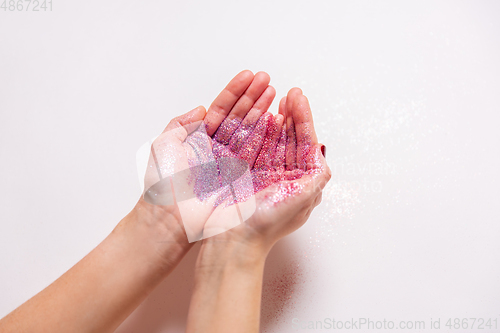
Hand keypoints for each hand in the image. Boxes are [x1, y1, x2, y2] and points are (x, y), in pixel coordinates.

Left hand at [141, 70, 275, 241]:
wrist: (171, 220)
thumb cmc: (164, 186)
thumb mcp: (165, 145)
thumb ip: (182, 124)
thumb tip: (201, 109)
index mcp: (200, 139)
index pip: (221, 109)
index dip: (235, 92)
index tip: (249, 76)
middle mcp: (218, 149)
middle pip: (239, 116)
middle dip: (253, 97)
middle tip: (267, 80)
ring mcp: (231, 163)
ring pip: (250, 131)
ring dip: (263, 111)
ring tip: (275, 93)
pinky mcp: (242, 178)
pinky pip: (257, 152)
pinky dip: (267, 135)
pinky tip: (276, 119)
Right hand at [202, 87, 330, 253]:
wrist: (233, 240)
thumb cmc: (266, 223)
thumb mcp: (303, 198)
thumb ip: (317, 174)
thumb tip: (322, 151)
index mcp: (299, 182)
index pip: (305, 143)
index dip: (304, 119)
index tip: (298, 98)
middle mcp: (283, 177)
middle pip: (290, 138)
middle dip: (292, 115)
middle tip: (290, 94)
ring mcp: (263, 174)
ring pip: (272, 139)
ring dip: (275, 118)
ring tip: (276, 98)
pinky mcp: (244, 174)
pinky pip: (253, 146)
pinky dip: (256, 130)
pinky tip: (259, 117)